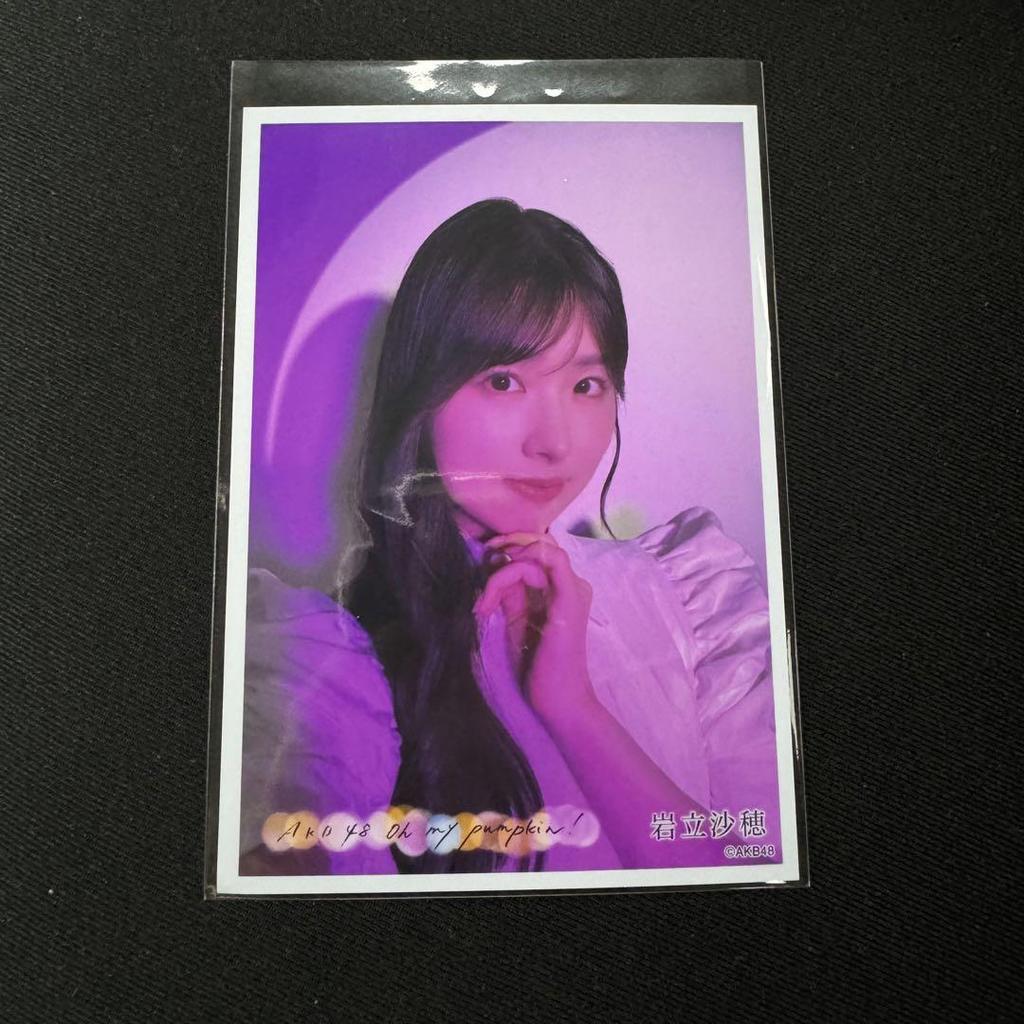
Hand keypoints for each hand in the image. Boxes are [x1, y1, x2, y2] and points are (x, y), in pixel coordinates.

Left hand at [473, 531, 596, 724]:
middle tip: (481, 568)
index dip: (509, 549)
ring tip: (485, 601)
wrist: (559, 700)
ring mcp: (574, 590)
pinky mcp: (570, 599)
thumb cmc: (538, 668)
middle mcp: (573, 584)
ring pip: (538, 550)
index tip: (482, 569)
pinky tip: (494, 593)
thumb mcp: (517, 621)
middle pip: (539, 543)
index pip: (537, 551)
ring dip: (503, 569)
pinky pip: (550, 560)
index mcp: (562, 589)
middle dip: (506, 548)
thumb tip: (495, 566)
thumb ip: (511, 593)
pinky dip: (516, 568)